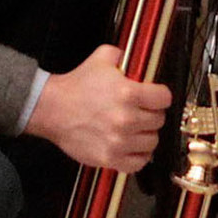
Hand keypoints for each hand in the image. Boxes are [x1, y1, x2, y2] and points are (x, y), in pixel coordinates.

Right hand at [29, 44, 169, 172]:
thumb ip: (122, 55)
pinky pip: (138, 163)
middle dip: (152, 114)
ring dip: (146, 135)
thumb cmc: (76, 86)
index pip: (164, 98)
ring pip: (151, 142)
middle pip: (159, 120)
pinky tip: (132, 147)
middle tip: (142, 112)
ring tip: (136, 129)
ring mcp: (118, 141)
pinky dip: (138, 156)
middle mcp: (126, 119)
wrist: (52, 109)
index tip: (156, 97)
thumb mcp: (101, 59)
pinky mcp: (109, 158)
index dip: (160, 96)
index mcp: (128, 93)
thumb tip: (134, 56)